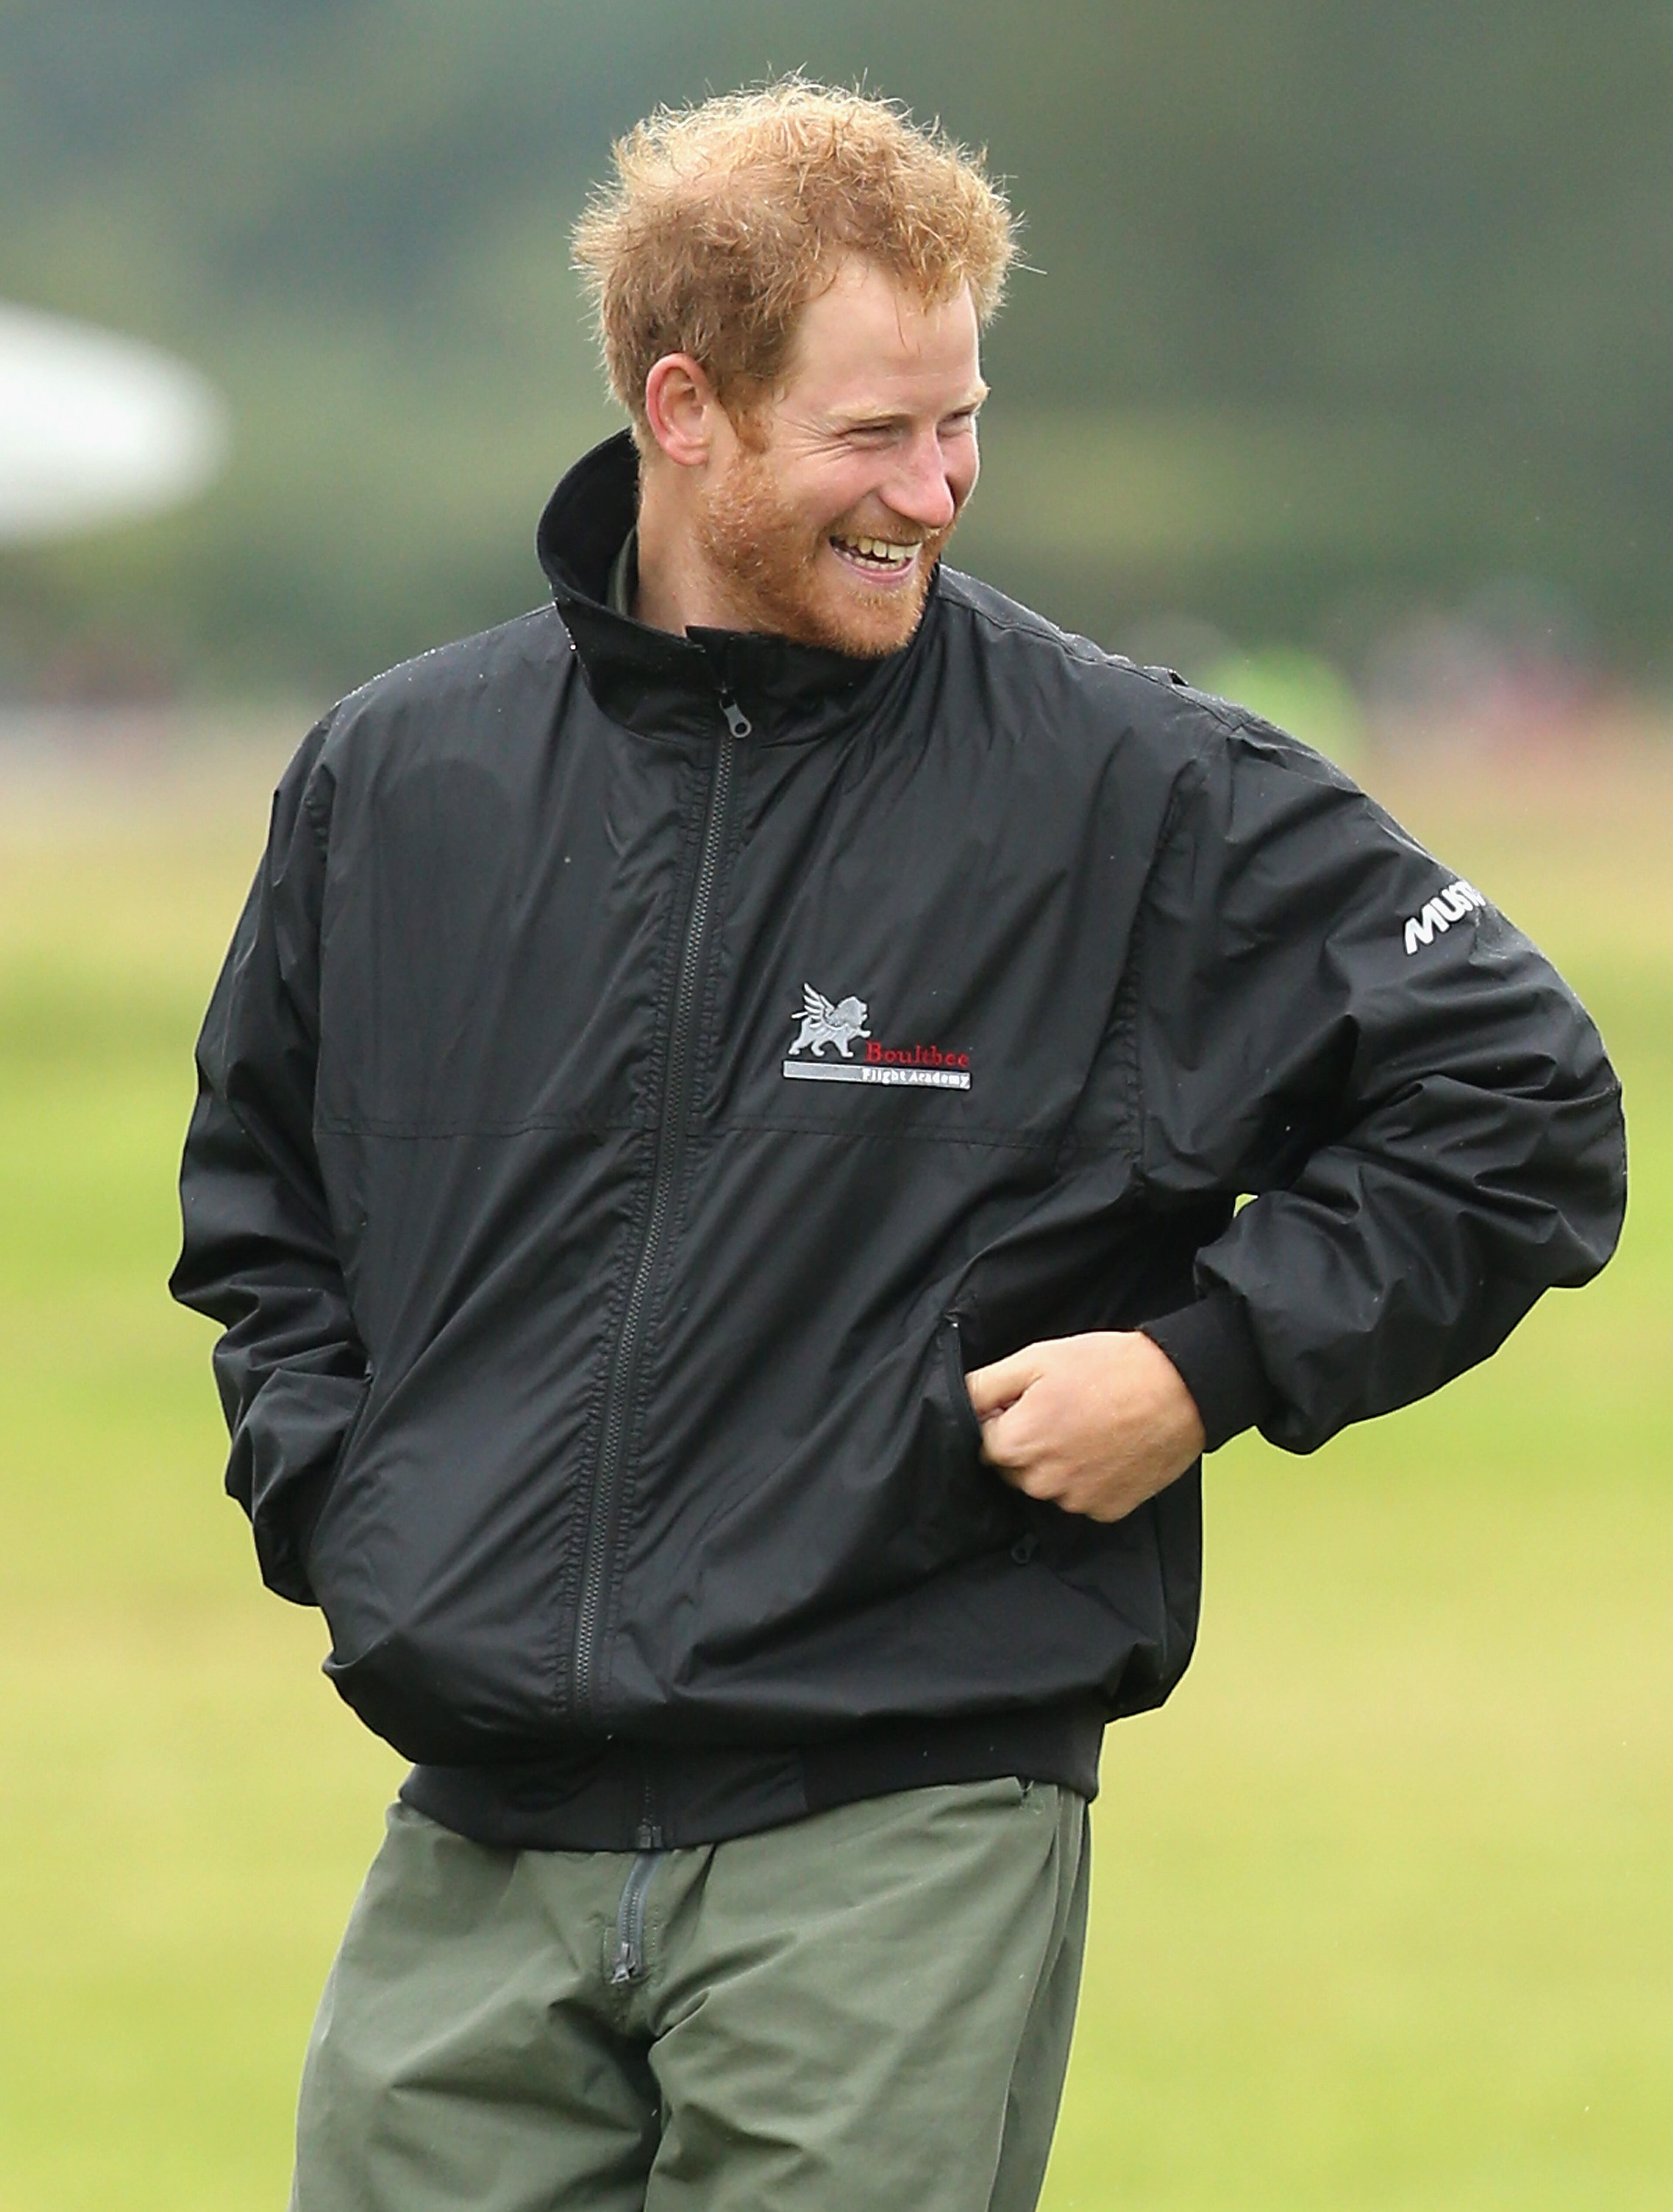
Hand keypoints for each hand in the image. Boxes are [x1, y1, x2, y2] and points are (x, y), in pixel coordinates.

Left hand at [965, 1331, 1206, 1523]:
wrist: (1180, 1390)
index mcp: (1017, 1445)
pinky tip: (1106, 1447)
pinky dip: (1088, 1477)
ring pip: (1046, 1485)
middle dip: (1026, 1442)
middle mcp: (1041, 1483)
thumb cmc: (1109, 1368)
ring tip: (1088, 1424)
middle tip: (1061, 1409)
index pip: (982, 1444)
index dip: (1001, 1419)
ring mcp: (1076, 1501)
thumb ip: (986, 1385)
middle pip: (1012, 1468)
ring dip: (1056, 1461)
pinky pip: (1081, 1497)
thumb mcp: (1037, 1359)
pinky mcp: (1107, 1510)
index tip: (1026, 1402)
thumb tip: (956, 1400)